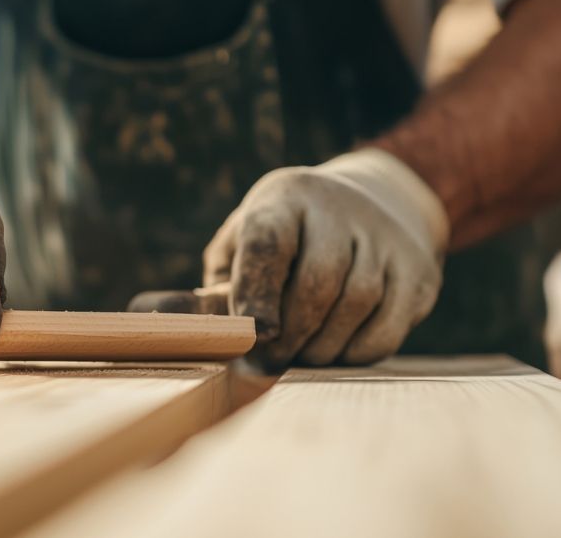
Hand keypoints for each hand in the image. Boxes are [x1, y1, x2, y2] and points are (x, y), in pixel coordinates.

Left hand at [131, 149, 446, 368]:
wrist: (376, 203)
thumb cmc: (284, 241)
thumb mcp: (242, 248)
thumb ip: (206, 289)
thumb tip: (143, 317)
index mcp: (285, 198)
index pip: (269, 241)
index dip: (257, 292)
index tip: (252, 335)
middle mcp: (340, 209)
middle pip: (318, 281)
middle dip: (289, 333)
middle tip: (268, 362)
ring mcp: (386, 238)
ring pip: (356, 304)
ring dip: (321, 345)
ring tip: (299, 357)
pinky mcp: (418, 272)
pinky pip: (387, 326)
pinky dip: (357, 351)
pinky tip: (335, 352)